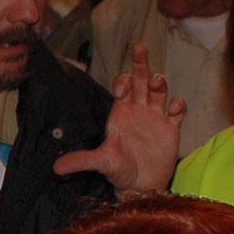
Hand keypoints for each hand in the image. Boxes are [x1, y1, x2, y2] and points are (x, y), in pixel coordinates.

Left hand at [53, 44, 184, 191]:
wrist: (140, 186)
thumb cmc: (119, 171)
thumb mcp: (101, 163)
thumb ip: (81, 161)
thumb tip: (55, 167)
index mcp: (121, 113)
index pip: (121, 87)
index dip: (122, 81)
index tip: (121, 89)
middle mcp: (138, 110)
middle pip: (140, 80)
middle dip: (140, 63)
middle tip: (138, 47)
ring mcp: (155, 117)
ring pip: (160, 90)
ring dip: (159, 82)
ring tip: (156, 82)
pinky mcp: (171, 128)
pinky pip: (177, 110)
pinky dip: (178, 105)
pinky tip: (173, 110)